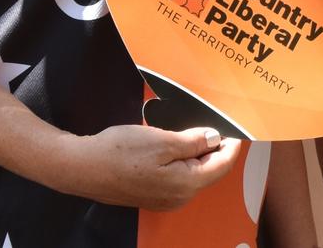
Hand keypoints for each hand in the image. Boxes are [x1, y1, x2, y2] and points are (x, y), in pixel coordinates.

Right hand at [54, 124, 240, 210]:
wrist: (85, 168)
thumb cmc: (121, 152)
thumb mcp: (161, 140)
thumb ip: (192, 141)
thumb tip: (215, 139)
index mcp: (186, 184)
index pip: (221, 166)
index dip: (231, 146)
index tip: (236, 129)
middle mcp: (180, 197)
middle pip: (208, 171)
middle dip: (215, 148)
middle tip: (217, 124)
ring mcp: (166, 199)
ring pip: (193, 174)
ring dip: (198, 154)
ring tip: (196, 131)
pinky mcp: (153, 194)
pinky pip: (178, 177)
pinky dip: (184, 160)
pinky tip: (175, 145)